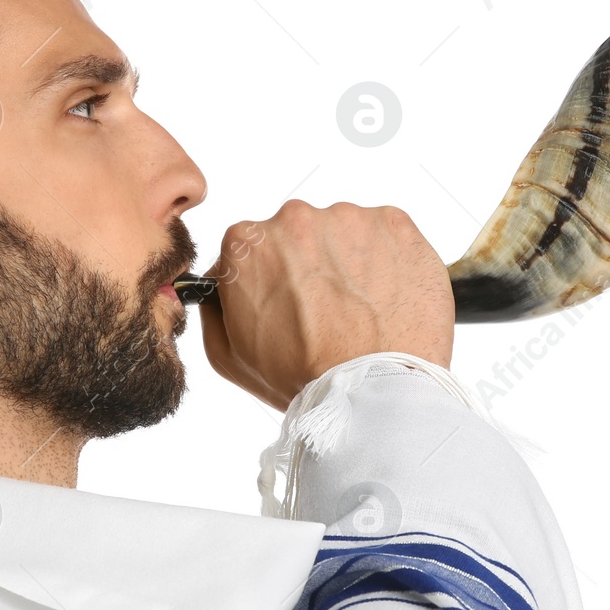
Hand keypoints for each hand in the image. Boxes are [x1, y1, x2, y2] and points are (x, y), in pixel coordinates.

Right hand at [199, 200, 455, 411]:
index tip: (285, 300)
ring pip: (343, 233)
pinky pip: (385, 234)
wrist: (372, 391)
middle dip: (309, 265)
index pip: (251, 247)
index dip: (268, 276)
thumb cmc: (304, 378)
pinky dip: (386, 260)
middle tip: (325, 311)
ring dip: (348, 262)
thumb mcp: (228, 355)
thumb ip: (214, 307)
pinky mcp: (395, 224)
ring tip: (359, 310)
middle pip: (298, 234)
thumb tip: (219, 284)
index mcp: (246, 243)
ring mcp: (348, 217)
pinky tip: (384, 298)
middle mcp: (295, 218)